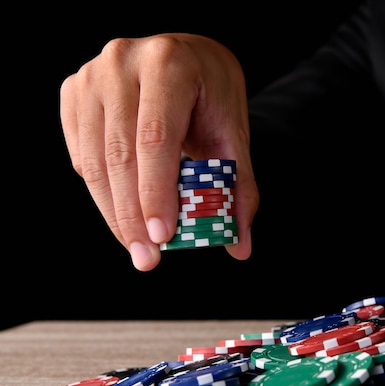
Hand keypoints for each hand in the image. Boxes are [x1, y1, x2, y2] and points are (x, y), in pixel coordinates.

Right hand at [60, 33, 257, 270]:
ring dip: (113, 212)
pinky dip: (101, 191)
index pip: (156, 139)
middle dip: (133, 215)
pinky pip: (82, 154)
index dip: (156, 192)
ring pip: (94, 160)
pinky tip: (123, 211)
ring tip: (136, 247)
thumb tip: (240, 247)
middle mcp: (122, 62)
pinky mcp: (73, 91)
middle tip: (148, 257)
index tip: (162, 237)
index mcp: (169, 64)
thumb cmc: (212, 96)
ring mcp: (92, 75)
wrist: (187, 58)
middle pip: (120, 154)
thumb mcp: (232, 134)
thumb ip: (238, 187)